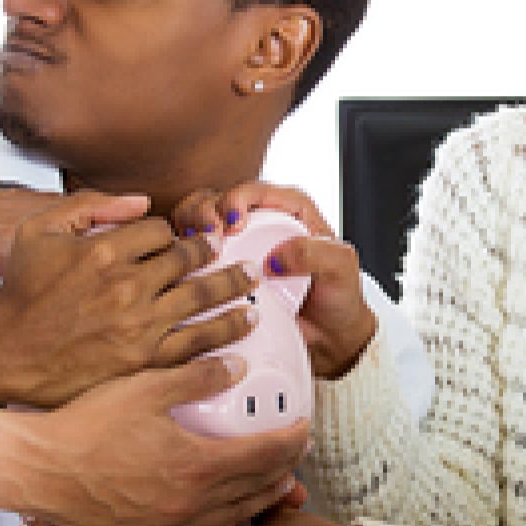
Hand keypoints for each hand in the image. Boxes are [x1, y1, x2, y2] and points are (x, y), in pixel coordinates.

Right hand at [0, 196, 258, 408]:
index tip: (178, 240)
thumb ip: (90, 205)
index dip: (173, 232)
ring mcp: (139, 325)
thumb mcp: (39, 230)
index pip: (161, 230)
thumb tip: (142, 202)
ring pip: (203, 299)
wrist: (5, 353)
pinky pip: (197, 343)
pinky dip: (225, 333)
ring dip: (233, 288)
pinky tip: (243, 326)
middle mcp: (128, 285)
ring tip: (251, 282)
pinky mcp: (144, 361)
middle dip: (213, 254)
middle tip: (234, 254)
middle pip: (189, 260)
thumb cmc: (20, 292)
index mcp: (105, 249)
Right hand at [16, 357, 308, 525]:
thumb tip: (236, 367)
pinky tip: (222, 519)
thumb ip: (197, 376)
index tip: (303, 427)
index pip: (265, 455)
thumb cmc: (87, 426)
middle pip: (256, 489)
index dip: (292, 440)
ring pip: (232, 519)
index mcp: (198, 465)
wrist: (40, 469)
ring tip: (274, 487)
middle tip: (295, 455)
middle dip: (283, 470)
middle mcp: (191, 504)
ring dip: (260, 501)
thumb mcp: (146, 387)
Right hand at [171, 184, 377, 378]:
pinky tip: (184, 268)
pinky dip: (184, 254)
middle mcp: (259, 220)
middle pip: (216, 199)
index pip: (252, 190)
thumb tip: (274, 259)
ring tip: (192, 249)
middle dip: (203, 211)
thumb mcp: (341, 267)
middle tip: (207, 237)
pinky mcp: (224, 269)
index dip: (235, 201)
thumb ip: (314, 252)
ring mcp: (239, 245)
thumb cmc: (339, 295)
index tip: (232, 226)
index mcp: (288, 207)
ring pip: (199, 221)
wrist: (330, 334)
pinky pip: (196, 254)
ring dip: (188, 229)